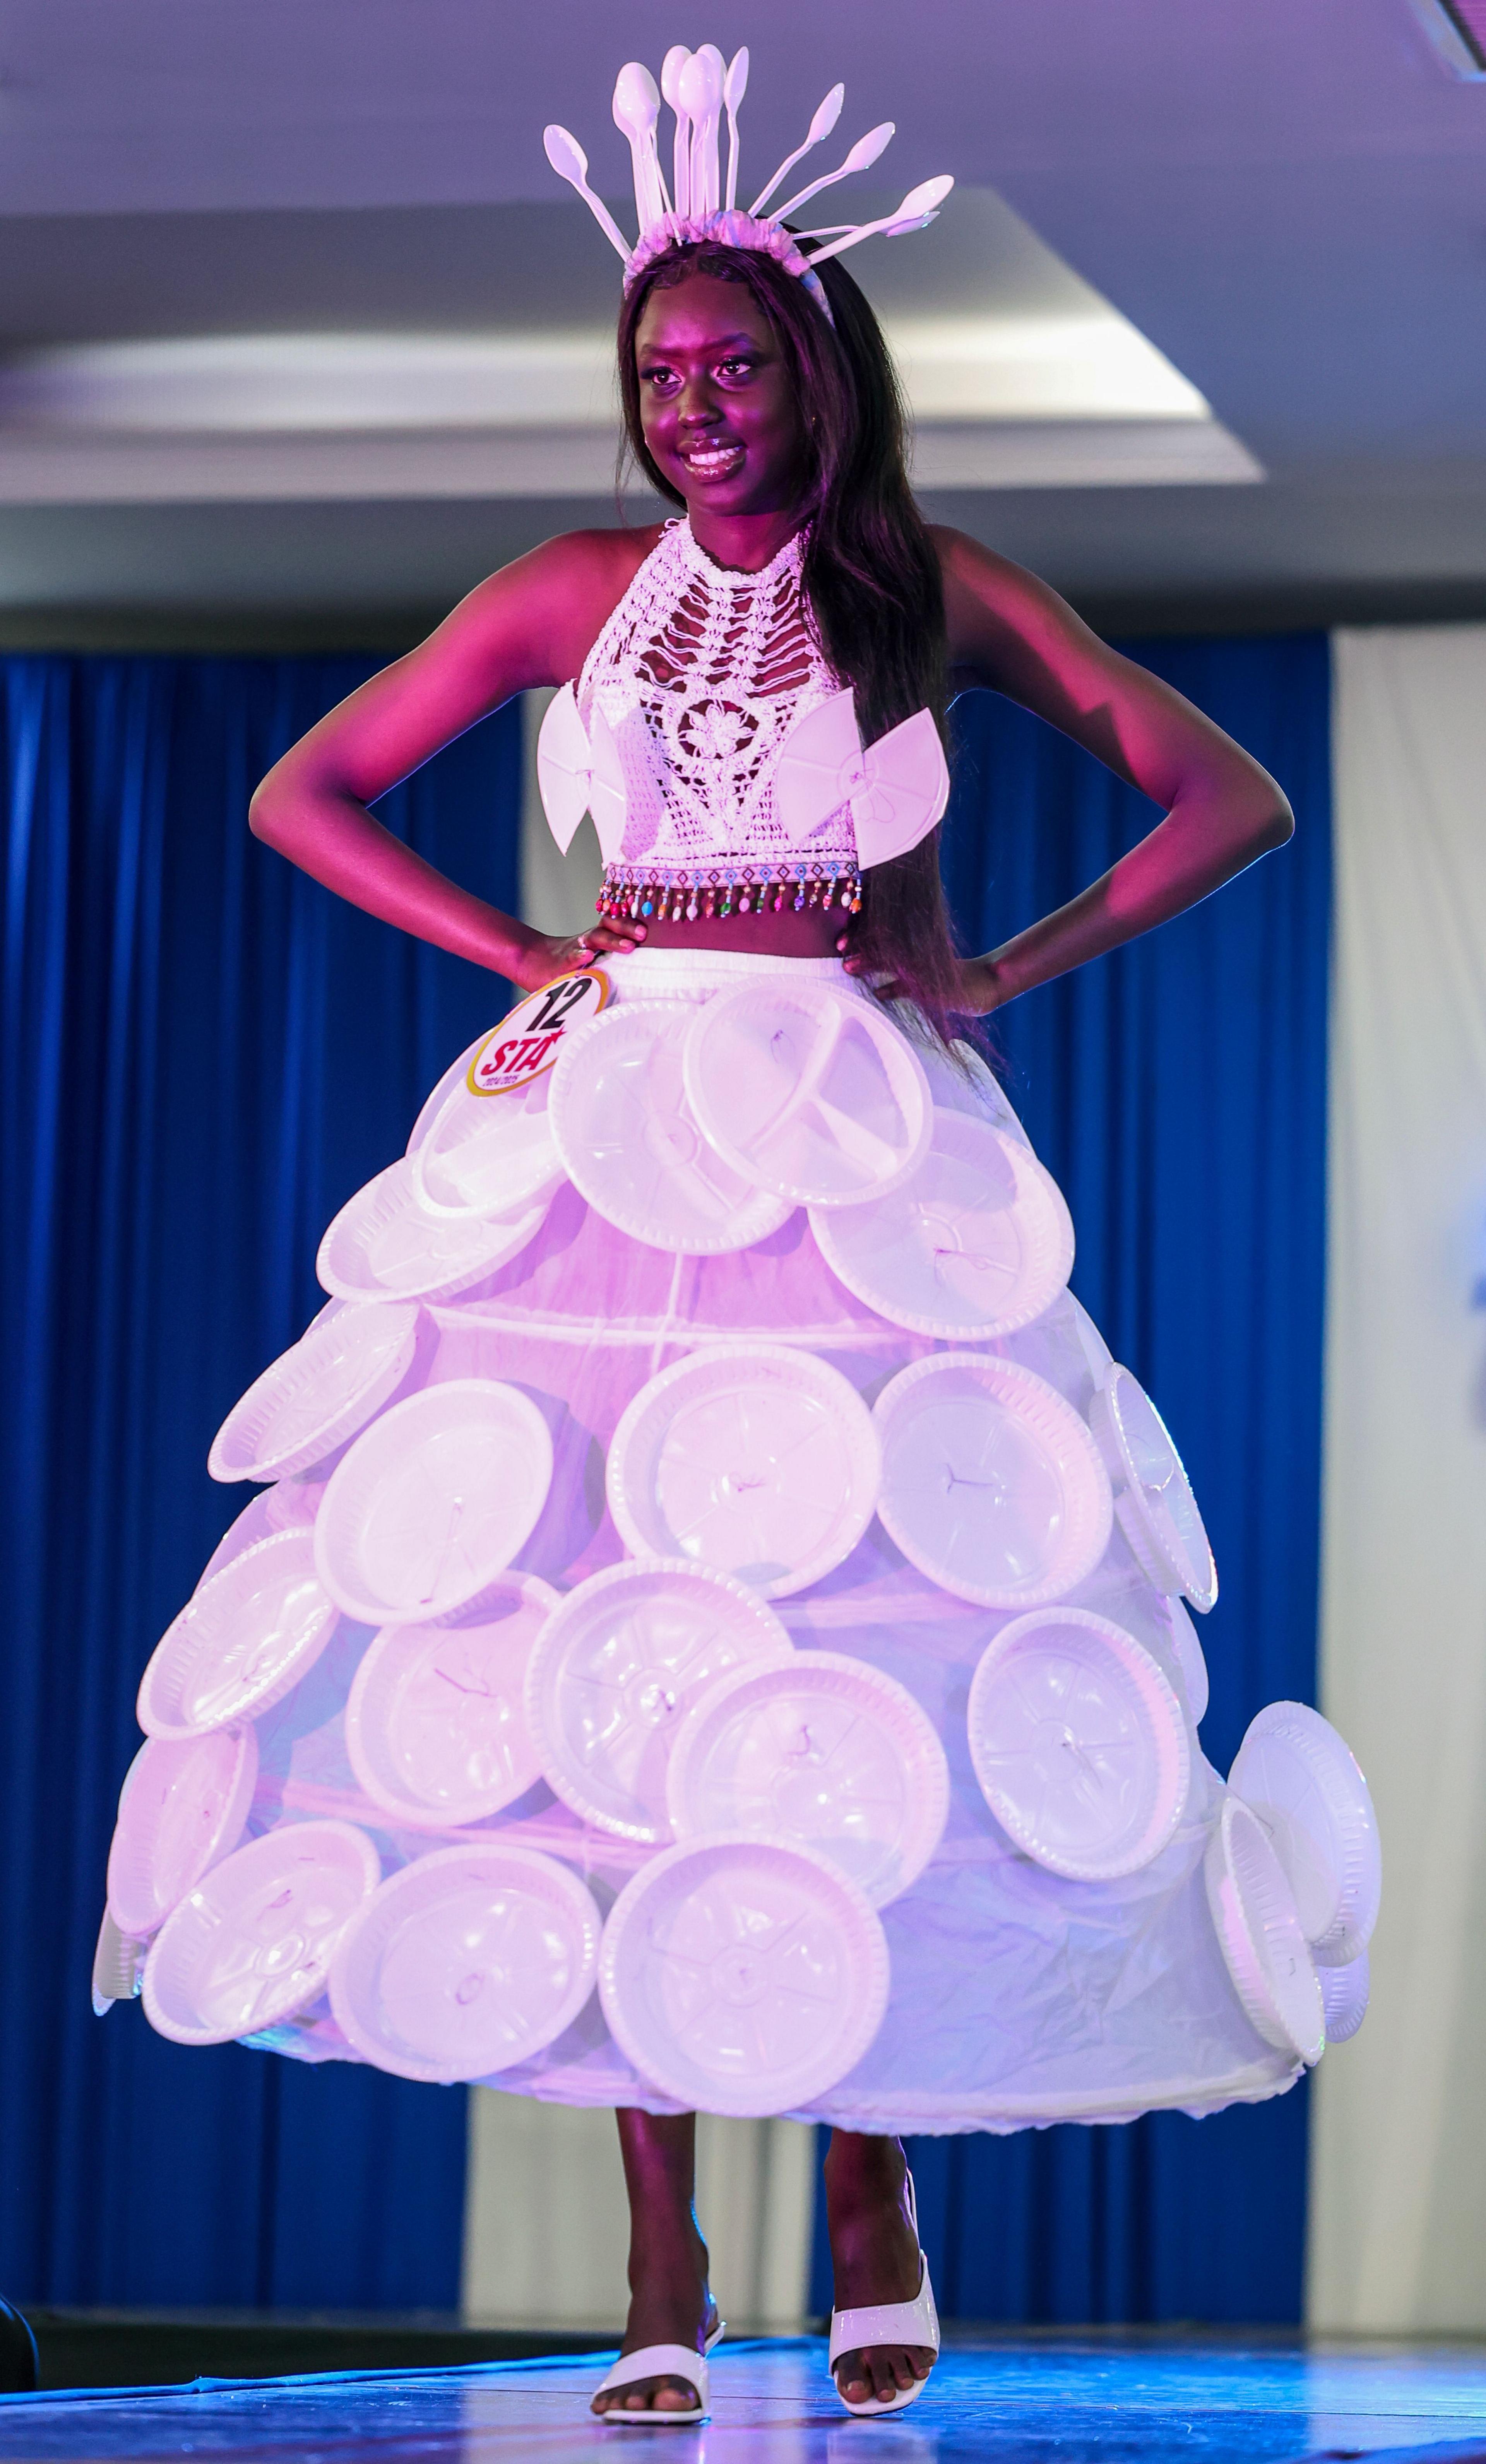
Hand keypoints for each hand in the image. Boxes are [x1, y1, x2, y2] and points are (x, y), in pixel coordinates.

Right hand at [504, 917, 646, 992]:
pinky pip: (570, 959)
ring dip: (612, 941)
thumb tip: (642, 962)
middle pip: (607, 928)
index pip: (614, 924)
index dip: (630, 923)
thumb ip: (610, 958)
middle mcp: (586, 941)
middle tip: (643, 935)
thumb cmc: (567, 965)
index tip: (649, 926)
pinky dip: (579, 957)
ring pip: (594, 940)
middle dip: (626, 929)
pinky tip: (587, 957)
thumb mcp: (590, 959)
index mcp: (595, 939)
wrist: (530, 963)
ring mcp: (573, 951)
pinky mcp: (559, 965)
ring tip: (629, 947)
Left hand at [835, 933, 1002, 1016]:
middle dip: (861, 945)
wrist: (986, 983)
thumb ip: (900, 964)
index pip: (885, 935)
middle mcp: (920, 955)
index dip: (862, 935)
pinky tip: (878, 993)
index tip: (841, 938)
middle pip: (886, 944)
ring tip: (849, 966)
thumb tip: (871, 966)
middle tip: (839, 946)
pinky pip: (913, 988)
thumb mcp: (926, 965)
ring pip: (895, 962)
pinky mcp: (936, 988)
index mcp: (917, 946)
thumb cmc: (951, 975)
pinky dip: (895, 990)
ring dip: (872, 964)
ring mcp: (927, 971)